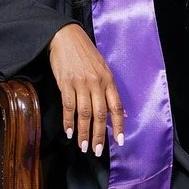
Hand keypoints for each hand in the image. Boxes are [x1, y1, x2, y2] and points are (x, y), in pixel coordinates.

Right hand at [48, 23, 124, 155]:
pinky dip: (68, 121)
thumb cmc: (86, 53)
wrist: (67, 37)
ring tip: (84, 146)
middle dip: (100, 135)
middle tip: (97, 151)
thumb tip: (122, 112)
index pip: (116, 106)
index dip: (119, 125)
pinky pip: (68, 106)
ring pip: (85, 113)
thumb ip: (111, 90)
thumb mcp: (104, 68)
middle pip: (101, 114)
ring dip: (84, 132)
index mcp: (108, 79)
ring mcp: (81, 83)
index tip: (120, 141)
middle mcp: (97, 82)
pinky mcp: (66, 83)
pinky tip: (69, 132)